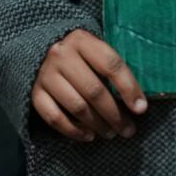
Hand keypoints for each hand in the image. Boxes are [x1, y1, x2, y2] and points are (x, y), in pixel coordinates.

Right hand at [31, 29, 147, 141]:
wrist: (39, 50)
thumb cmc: (79, 55)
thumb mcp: (94, 50)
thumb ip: (112, 69)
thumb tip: (137, 102)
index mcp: (81, 40)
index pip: (110, 65)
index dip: (129, 88)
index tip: (141, 109)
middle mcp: (60, 55)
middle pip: (94, 90)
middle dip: (115, 115)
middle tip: (128, 130)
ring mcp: (45, 74)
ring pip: (77, 106)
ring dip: (97, 125)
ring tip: (110, 133)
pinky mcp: (35, 92)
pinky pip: (54, 117)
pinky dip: (73, 131)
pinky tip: (88, 136)